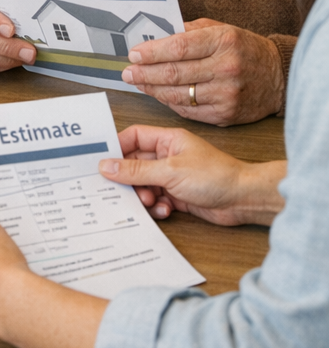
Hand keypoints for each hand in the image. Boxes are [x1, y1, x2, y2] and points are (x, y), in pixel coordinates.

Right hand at [100, 124, 284, 226]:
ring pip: (144, 184)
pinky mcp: (178, 195)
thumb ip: (136, 170)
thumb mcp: (170, 171)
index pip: (133, 138)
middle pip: (135, 164)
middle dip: (130, 179)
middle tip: (125, 191)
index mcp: (167, 140)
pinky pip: (156, 199)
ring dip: (143, 195)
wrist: (245, 200)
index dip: (117, 149)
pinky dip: (157, 206)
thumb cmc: (216, 176)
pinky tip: (165, 209)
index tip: (103, 163)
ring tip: (149, 201)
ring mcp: (173, 176)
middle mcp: (168, 156)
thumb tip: (107, 166)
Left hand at [121, 18, 285, 125]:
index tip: (133, 55)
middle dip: (144, 74)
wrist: (278, 77)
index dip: (151, 53)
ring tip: (138, 83)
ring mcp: (226, 94)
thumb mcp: (219, 28)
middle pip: (174, 74)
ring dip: (152, 90)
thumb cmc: (243, 48)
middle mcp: (226, 68)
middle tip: (127, 73)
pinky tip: (159, 95)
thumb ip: (187, 31)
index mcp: (222, 41)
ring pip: (178, 95)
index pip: (178, 48)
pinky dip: (170, 103)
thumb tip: (153, 36)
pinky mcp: (226, 115)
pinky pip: (189, 111)